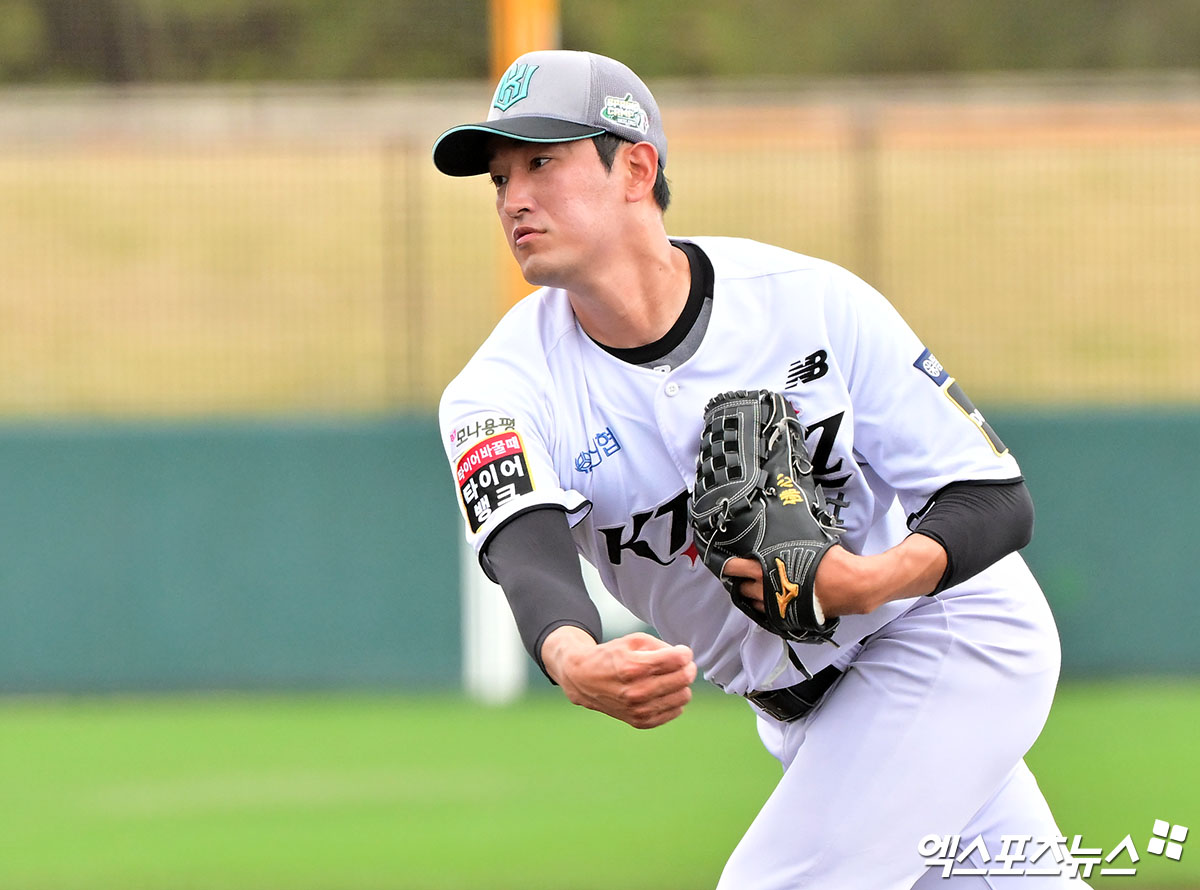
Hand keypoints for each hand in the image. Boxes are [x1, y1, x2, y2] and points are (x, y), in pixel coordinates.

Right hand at [541, 627, 696, 728]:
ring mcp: (638, 709)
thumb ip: (661, 646)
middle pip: (683, 678)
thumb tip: (684, 658)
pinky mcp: (640, 721)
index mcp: (634, 667)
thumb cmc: (610, 656)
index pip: (678, 660)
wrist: (583, 679)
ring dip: (681, 685)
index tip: (681, 652)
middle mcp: (637, 691)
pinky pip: (675, 711)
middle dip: (687, 667)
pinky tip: (663, 692)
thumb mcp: (632, 641)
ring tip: (669, 678)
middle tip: (680, 664)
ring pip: (683, 696)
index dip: (684, 653)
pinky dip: (673, 700)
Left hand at [722, 535, 947, 619]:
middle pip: (742, 588)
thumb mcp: (806, 544)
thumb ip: (785, 545)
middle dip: (742, 582)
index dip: (729, 566)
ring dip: (754, 596)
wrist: (853, 586)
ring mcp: (779, 607)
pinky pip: (771, 614)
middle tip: (745, 575)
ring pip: (755, 604)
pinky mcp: (790, 618)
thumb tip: (776, 536)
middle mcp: (769, 590)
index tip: (725, 564)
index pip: (737, 568)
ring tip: (760, 587)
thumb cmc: (832, 562)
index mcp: (768, 569)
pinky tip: (774, 600)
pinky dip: (769, 608)